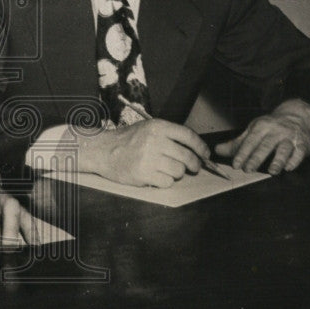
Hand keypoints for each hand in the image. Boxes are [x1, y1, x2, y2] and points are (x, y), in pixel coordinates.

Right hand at [76, 119, 207, 187]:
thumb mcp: (148, 128)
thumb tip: (195, 150)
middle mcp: (154, 140)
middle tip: (193, 168)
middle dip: (194, 165)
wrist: (104, 151)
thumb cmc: (128, 140)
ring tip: (165, 169)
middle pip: (187, 156)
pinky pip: (167, 182)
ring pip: (179, 171)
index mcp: (157, 127)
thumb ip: (169, 135)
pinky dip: (164, 181)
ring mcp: (149, 158)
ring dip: (176, 173)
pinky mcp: (143, 173)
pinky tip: (155, 176)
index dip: (201, 147)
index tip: (205, 155)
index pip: (188, 136)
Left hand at [215, 98, 309, 173]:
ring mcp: (290, 137)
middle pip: (265, 145)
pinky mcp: (302, 143)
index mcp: (261, 127)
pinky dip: (294, 160)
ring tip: (272, 171)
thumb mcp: (253, 130)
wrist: (296, 115)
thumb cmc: (271, 126)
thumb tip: (218, 150)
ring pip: (284, 149)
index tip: (236, 164)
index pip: (250, 141)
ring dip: (278, 160)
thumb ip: (237, 143)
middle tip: (248, 169)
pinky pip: (299, 152)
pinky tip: (289, 167)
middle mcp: (275, 131)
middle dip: (256, 158)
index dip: (242, 153)